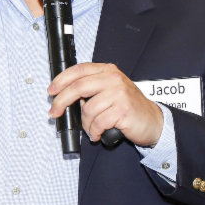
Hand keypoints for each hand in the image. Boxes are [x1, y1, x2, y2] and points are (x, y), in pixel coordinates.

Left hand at [48, 63, 163, 146]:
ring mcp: (119, 94)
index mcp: (107, 70)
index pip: (79, 70)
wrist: (153, 121)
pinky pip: (98, 123)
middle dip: (61, 102)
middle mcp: (113, 79)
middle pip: (78, 87)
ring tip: (91, 129)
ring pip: (88, 110)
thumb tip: (65, 97)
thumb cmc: (129, 107)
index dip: (61, 80)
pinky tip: (98, 134)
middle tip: (54, 112)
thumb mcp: (111, 90)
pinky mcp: (122, 110)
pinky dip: (94, 131)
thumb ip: (92, 88)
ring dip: (85, 124)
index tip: (51, 91)